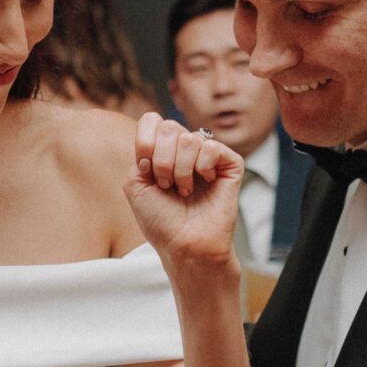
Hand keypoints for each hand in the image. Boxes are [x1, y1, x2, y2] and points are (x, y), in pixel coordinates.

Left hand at [124, 113, 243, 274]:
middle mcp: (185, 150)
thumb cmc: (160, 220)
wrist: (185, 245)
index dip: (144, 141)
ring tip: (184, 191)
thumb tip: (164, 132)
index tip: (145, 169)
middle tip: (166, 185)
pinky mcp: (230, 164)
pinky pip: (212, 147)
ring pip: (189, 139)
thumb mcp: (136, 183)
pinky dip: (202, 167)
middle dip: (162, 160)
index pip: (152, 121)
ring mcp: (208, 156)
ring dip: (180, 170)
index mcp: (162, 150)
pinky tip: (205, 183)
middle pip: (169, 127)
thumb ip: (141, 152)